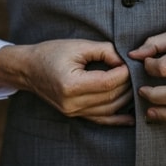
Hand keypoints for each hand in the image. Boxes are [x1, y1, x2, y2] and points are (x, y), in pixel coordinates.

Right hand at [0, 39, 134, 124]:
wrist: (28, 70)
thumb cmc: (51, 53)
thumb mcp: (78, 46)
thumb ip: (105, 51)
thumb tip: (126, 60)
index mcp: (71, 85)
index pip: (109, 82)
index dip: (125, 72)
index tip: (131, 62)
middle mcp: (72, 103)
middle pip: (111, 97)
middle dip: (128, 84)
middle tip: (136, 71)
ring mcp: (73, 112)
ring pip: (109, 110)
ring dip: (126, 98)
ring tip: (134, 84)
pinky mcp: (75, 115)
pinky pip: (101, 120)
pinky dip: (118, 119)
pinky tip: (131, 117)